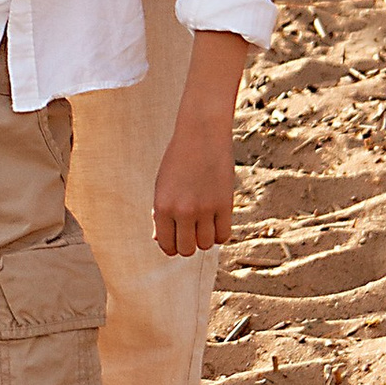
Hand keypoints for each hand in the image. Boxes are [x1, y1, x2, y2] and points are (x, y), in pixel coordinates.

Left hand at [153, 120, 236, 255]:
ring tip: (204, 223)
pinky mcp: (225, 204)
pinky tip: (216, 221)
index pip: (166, 245)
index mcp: (162, 207)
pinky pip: (224, 235)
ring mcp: (205, 209)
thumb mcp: (163, 186)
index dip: (171, 246)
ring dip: (205, 238)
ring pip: (206, 245)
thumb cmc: (178, 160)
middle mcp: (183, 211)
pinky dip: (220, 233)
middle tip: (190, 232)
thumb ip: (161, 215)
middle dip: (188, 244)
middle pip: (186, 249)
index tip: (176, 239)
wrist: (201, 134)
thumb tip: (161, 241)